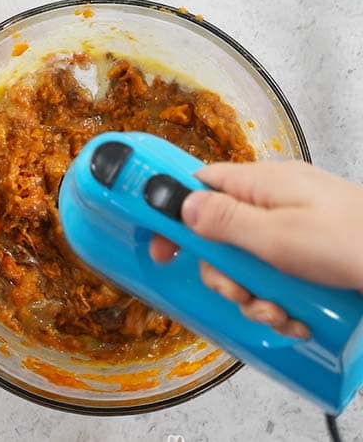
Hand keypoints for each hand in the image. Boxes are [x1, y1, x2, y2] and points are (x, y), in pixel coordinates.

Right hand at [149, 160, 362, 338]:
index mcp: (263, 184)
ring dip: (255, 298)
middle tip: (239, 292)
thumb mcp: (276, 234)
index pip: (199, 184)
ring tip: (278, 314)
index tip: (161, 244)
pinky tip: (298, 321)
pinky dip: (282, 306)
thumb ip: (224, 219)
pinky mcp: (315, 262)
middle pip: (222, 237)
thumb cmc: (353, 243)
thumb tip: (181, 205)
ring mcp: (297, 233)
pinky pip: (279, 283)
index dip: (173, 213)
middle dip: (225, 274)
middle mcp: (277, 204)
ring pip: (249, 267)